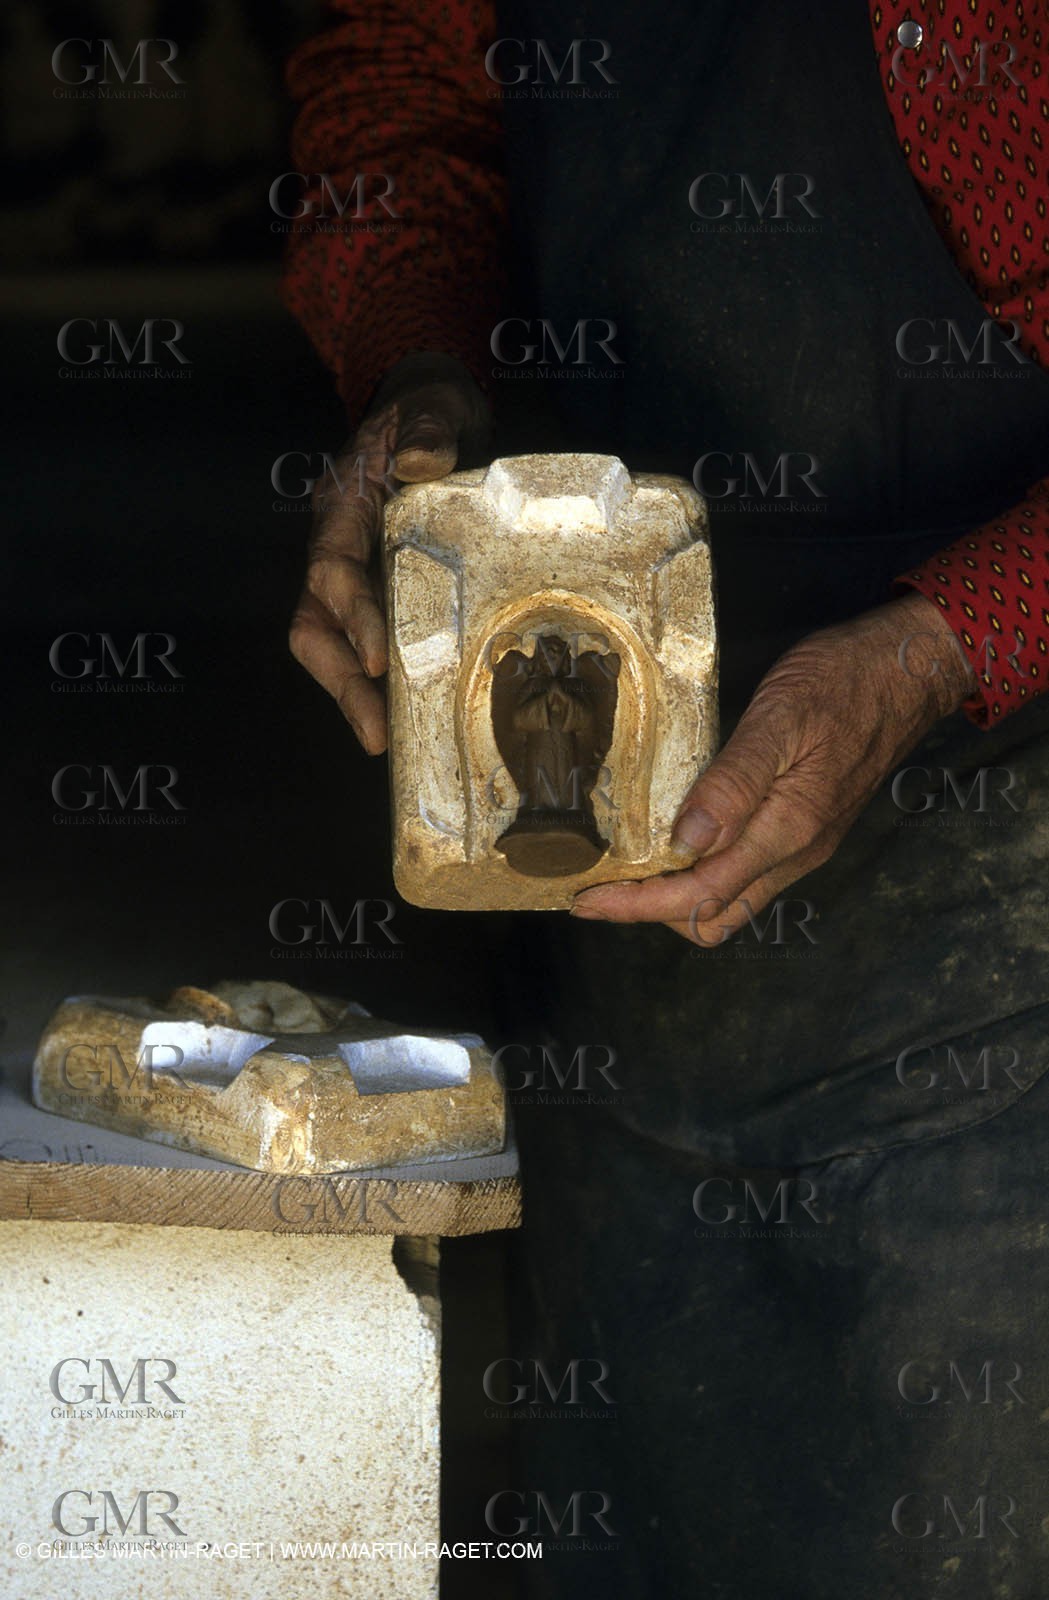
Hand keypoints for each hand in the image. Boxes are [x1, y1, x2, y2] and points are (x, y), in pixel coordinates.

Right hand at [289, 353, 489, 753]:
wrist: (424, 416)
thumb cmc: (425, 414)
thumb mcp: (430, 408)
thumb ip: (426, 430)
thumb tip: (420, 462)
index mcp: (342, 508)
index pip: (333, 568)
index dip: (351, 614)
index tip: (376, 657)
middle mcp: (335, 548)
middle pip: (314, 624)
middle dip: (339, 682)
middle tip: (375, 732)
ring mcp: (350, 574)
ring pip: (329, 643)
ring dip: (353, 695)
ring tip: (384, 738)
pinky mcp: (373, 590)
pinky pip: (362, 643)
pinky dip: (376, 682)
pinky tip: (405, 714)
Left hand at [572, 591, 976, 941]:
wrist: (908, 669)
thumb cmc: (842, 681)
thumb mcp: (779, 719)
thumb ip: (733, 784)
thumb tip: (685, 843)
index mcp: (787, 831)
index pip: (700, 895)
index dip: (636, 906)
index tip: (585, 900)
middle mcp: (796, 852)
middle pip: (713, 917)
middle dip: (651, 912)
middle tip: (597, 885)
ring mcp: (803, 844)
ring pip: (731, 900)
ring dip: (675, 895)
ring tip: (624, 865)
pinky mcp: (804, 827)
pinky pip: (746, 872)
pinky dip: (702, 871)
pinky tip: (673, 839)